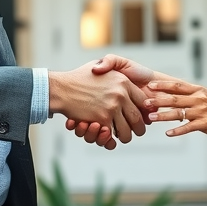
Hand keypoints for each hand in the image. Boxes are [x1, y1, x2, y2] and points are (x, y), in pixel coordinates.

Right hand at [65, 55, 181, 146]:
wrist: (61, 88)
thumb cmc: (79, 76)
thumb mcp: (99, 64)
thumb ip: (112, 67)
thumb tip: (124, 76)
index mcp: (123, 81)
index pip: (143, 100)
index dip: (145, 110)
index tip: (143, 115)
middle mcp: (121, 95)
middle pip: (138, 118)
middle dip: (139, 129)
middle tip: (137, 132)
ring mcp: (112, 108)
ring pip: (127, 131)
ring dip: (125, 137)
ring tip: (123, 136)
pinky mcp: (102, 120)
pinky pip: (112, 135)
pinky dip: (110, 140)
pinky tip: (109, 138)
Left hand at [144, 78, 206, 138]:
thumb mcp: (206, 96)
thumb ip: (191, 95)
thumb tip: (173, 94)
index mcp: (198, 90)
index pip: (177, 85)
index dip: (163, 85)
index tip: (150, 85)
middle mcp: (199, 99)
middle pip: (175, 98)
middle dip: (158, 100)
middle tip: (145, 102)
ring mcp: (202, 112)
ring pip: (179, 113)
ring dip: (163, 115)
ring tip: (151, 117)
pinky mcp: (205, 124)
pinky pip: (188, 127)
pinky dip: (177, 131)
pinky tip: (168, 133)